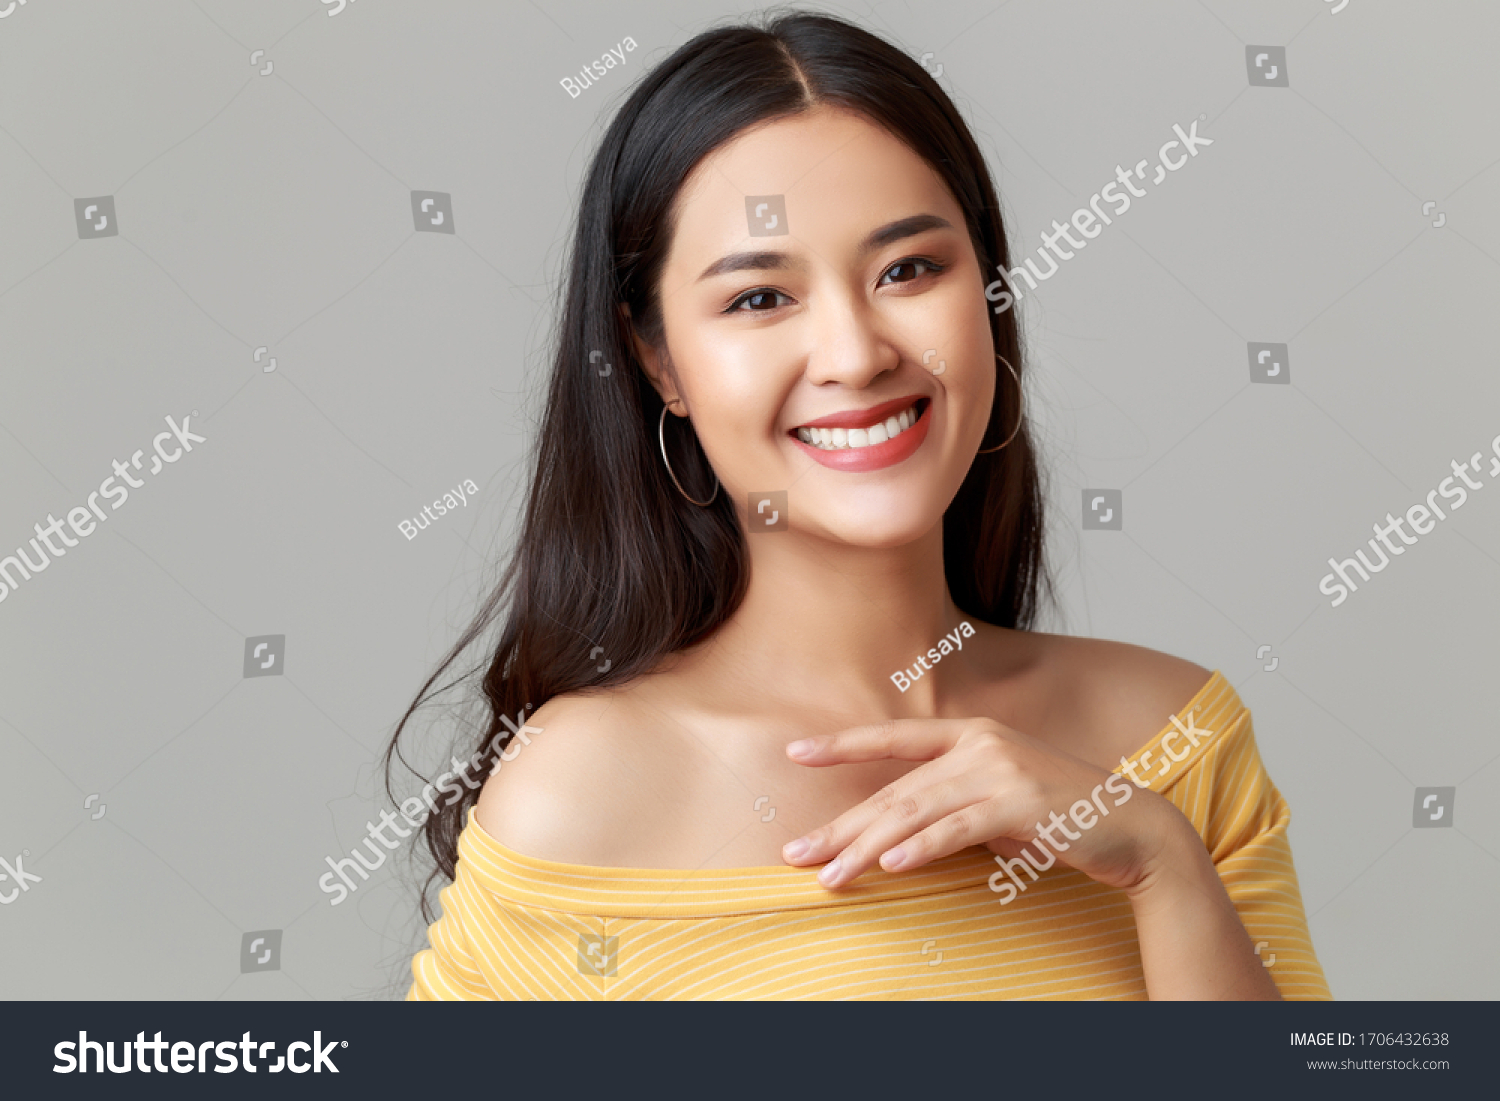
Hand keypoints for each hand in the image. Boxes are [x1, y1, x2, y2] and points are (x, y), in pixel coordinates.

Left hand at [781, 716, 1189, 892]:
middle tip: (796, 853)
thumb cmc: (1060, 816)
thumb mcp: (999, 797)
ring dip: (867, 847)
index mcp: (972, 734)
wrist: (1132, 828)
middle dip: (841, 825)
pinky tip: (890, 865)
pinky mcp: (1020, 803)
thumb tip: (900, 830)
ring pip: (916, 812)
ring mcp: (1000, 770)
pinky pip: (957, 829)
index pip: (894, 738)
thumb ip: (953, 800)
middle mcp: (980, 744)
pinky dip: (921, 848)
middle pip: (895, 790)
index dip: (842, 744)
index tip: (795, 752)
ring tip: (830, 874)